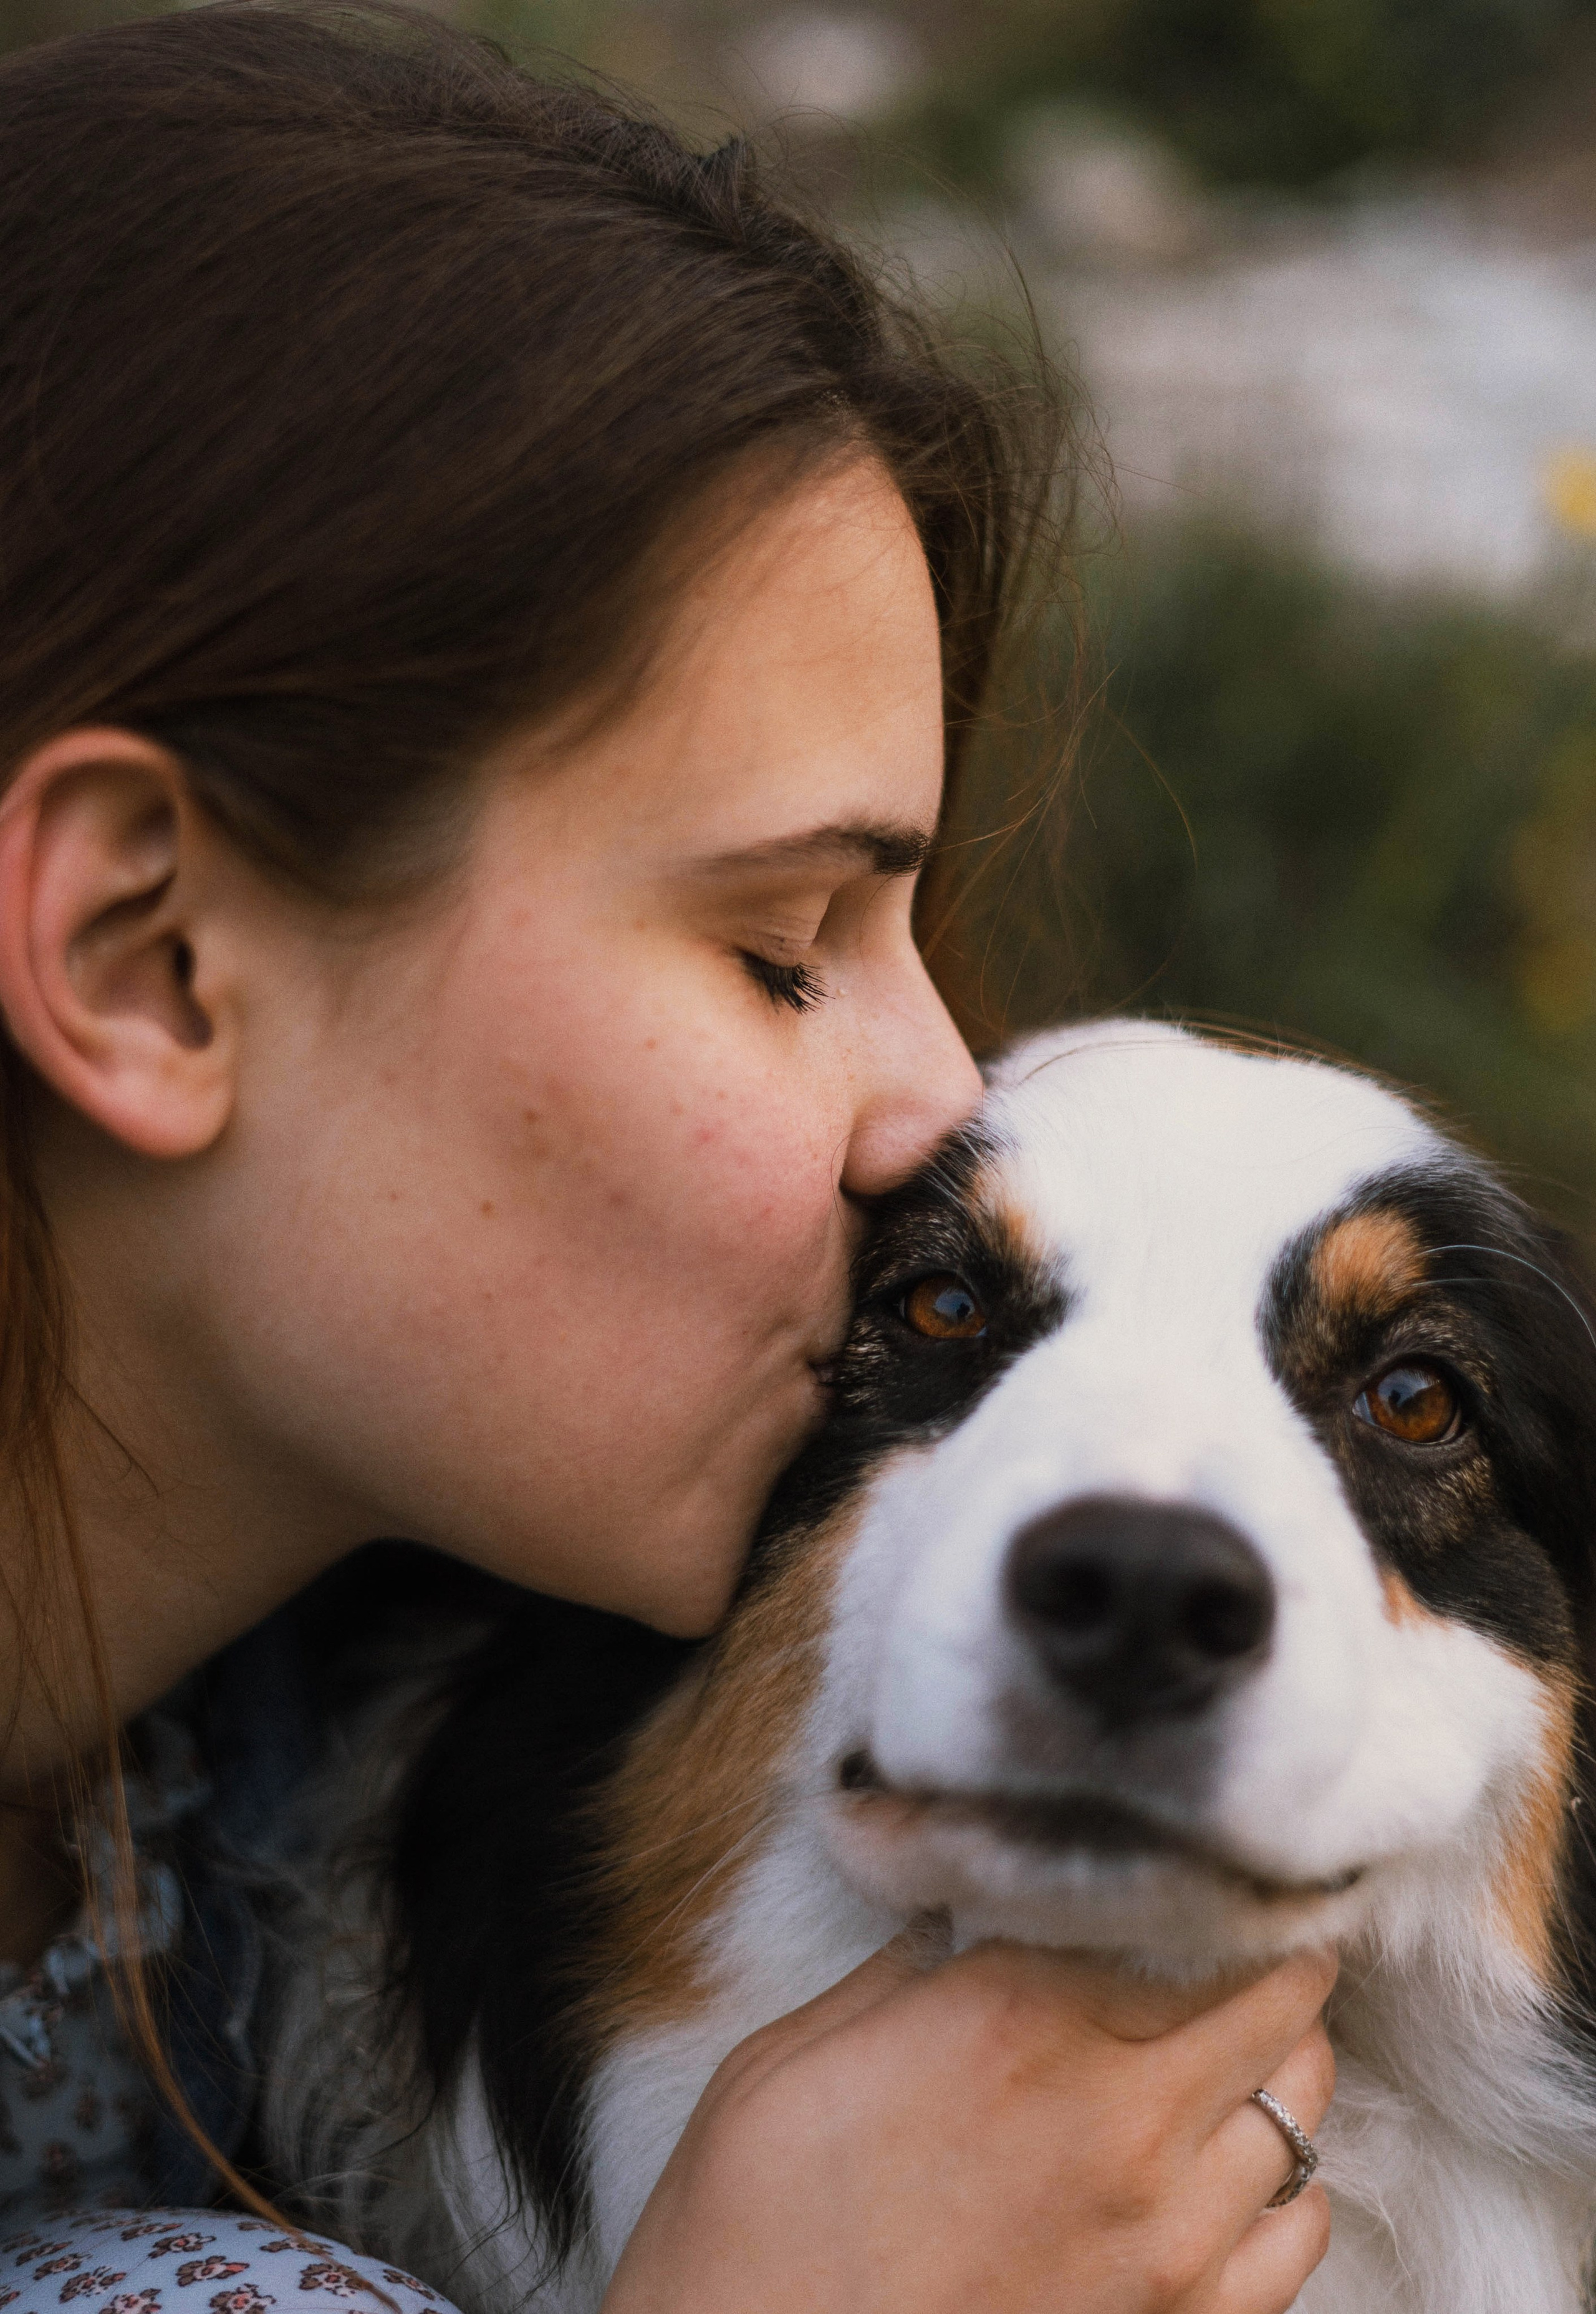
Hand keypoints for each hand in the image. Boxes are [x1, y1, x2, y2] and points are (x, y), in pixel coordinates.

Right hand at [602, 1934, 1333, 2313]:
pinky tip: (1245, 2177)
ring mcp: (1161, 2235)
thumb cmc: (746, 2237)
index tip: (1176, 1888)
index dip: (1171, 1898)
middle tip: (1259, 1948)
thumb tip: (946, 1928)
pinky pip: (1298, 2237)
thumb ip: (890, 1981)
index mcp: (1007, 2018)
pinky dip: (1289, 2193)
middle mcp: (1111, 2114)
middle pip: (1267, 2003)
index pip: (1157, 1918)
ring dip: (1289, 2069)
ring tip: (1258, 2051)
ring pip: (1304, 2110)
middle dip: (1271, 1965)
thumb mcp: (784, 2063)